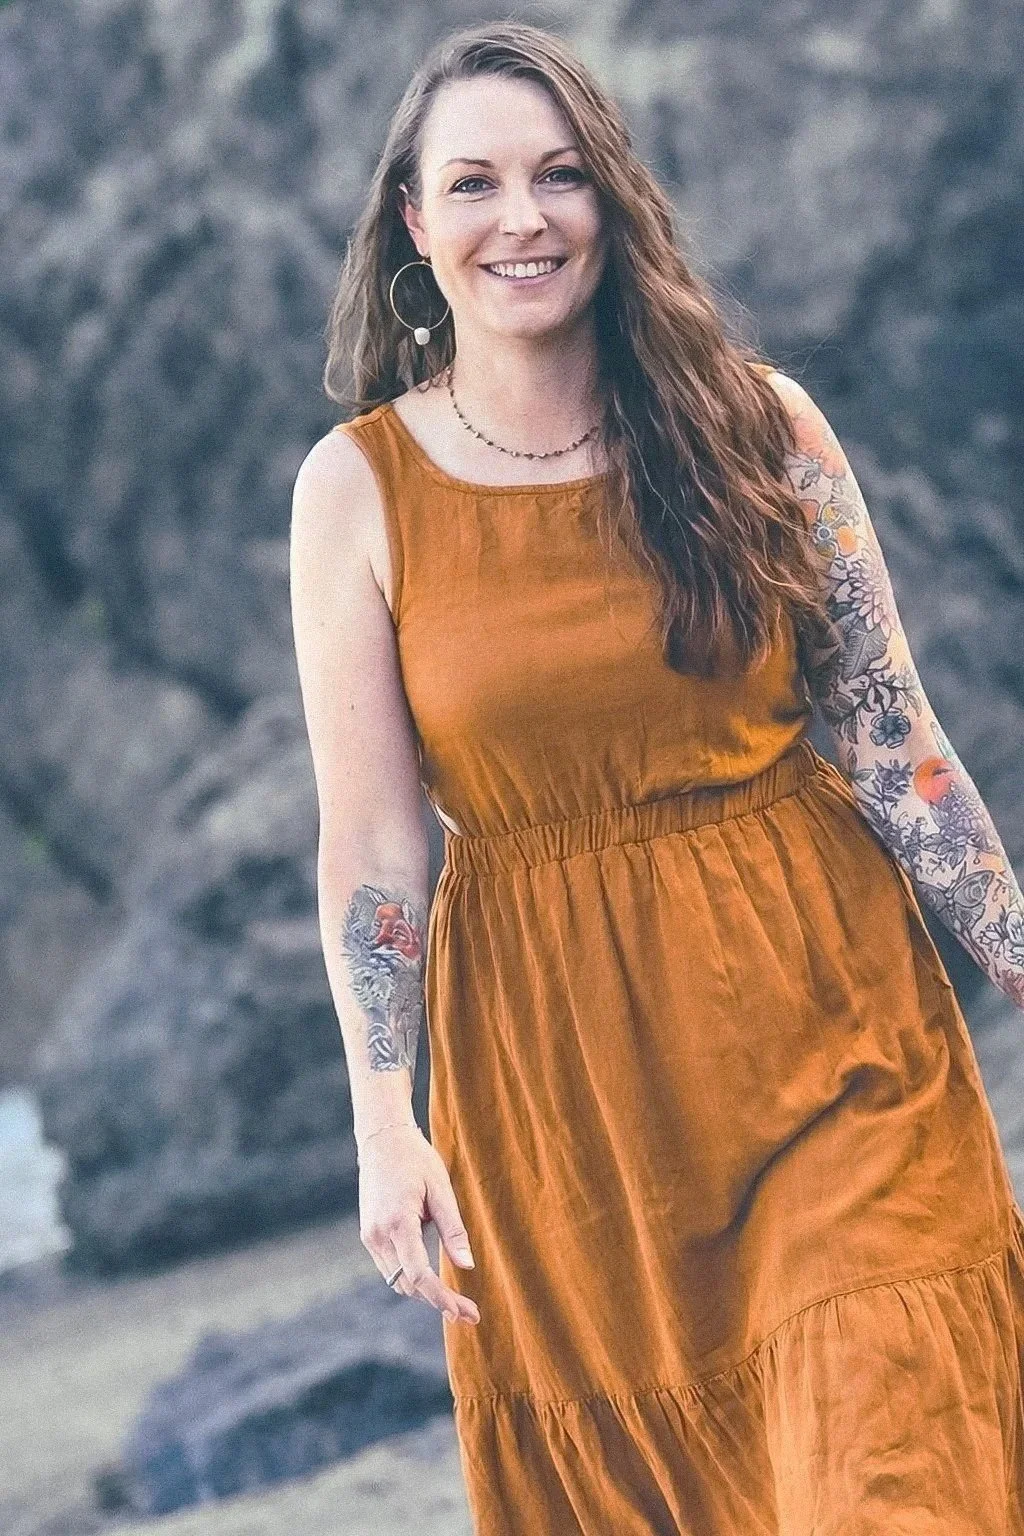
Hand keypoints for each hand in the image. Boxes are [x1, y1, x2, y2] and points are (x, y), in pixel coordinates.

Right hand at [357, 1124, 480, 1325]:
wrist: (381, 1138)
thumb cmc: (416, 1159)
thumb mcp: (441, 1189)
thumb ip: (453, 1229)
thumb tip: (467, 1266)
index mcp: (398, 1222)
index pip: (419, 1274)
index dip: (441, 1297)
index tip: (463, 1312)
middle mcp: (378, 1234)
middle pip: (408, 1285)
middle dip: (438, 1300)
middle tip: (470, 1312)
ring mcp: (370, 1236)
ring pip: (397, 1280)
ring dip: (424, 1292)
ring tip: (456, 1299)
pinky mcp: (369, 1234)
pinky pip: (390, 1267)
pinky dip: (411, 1276)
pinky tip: (433, 1276)